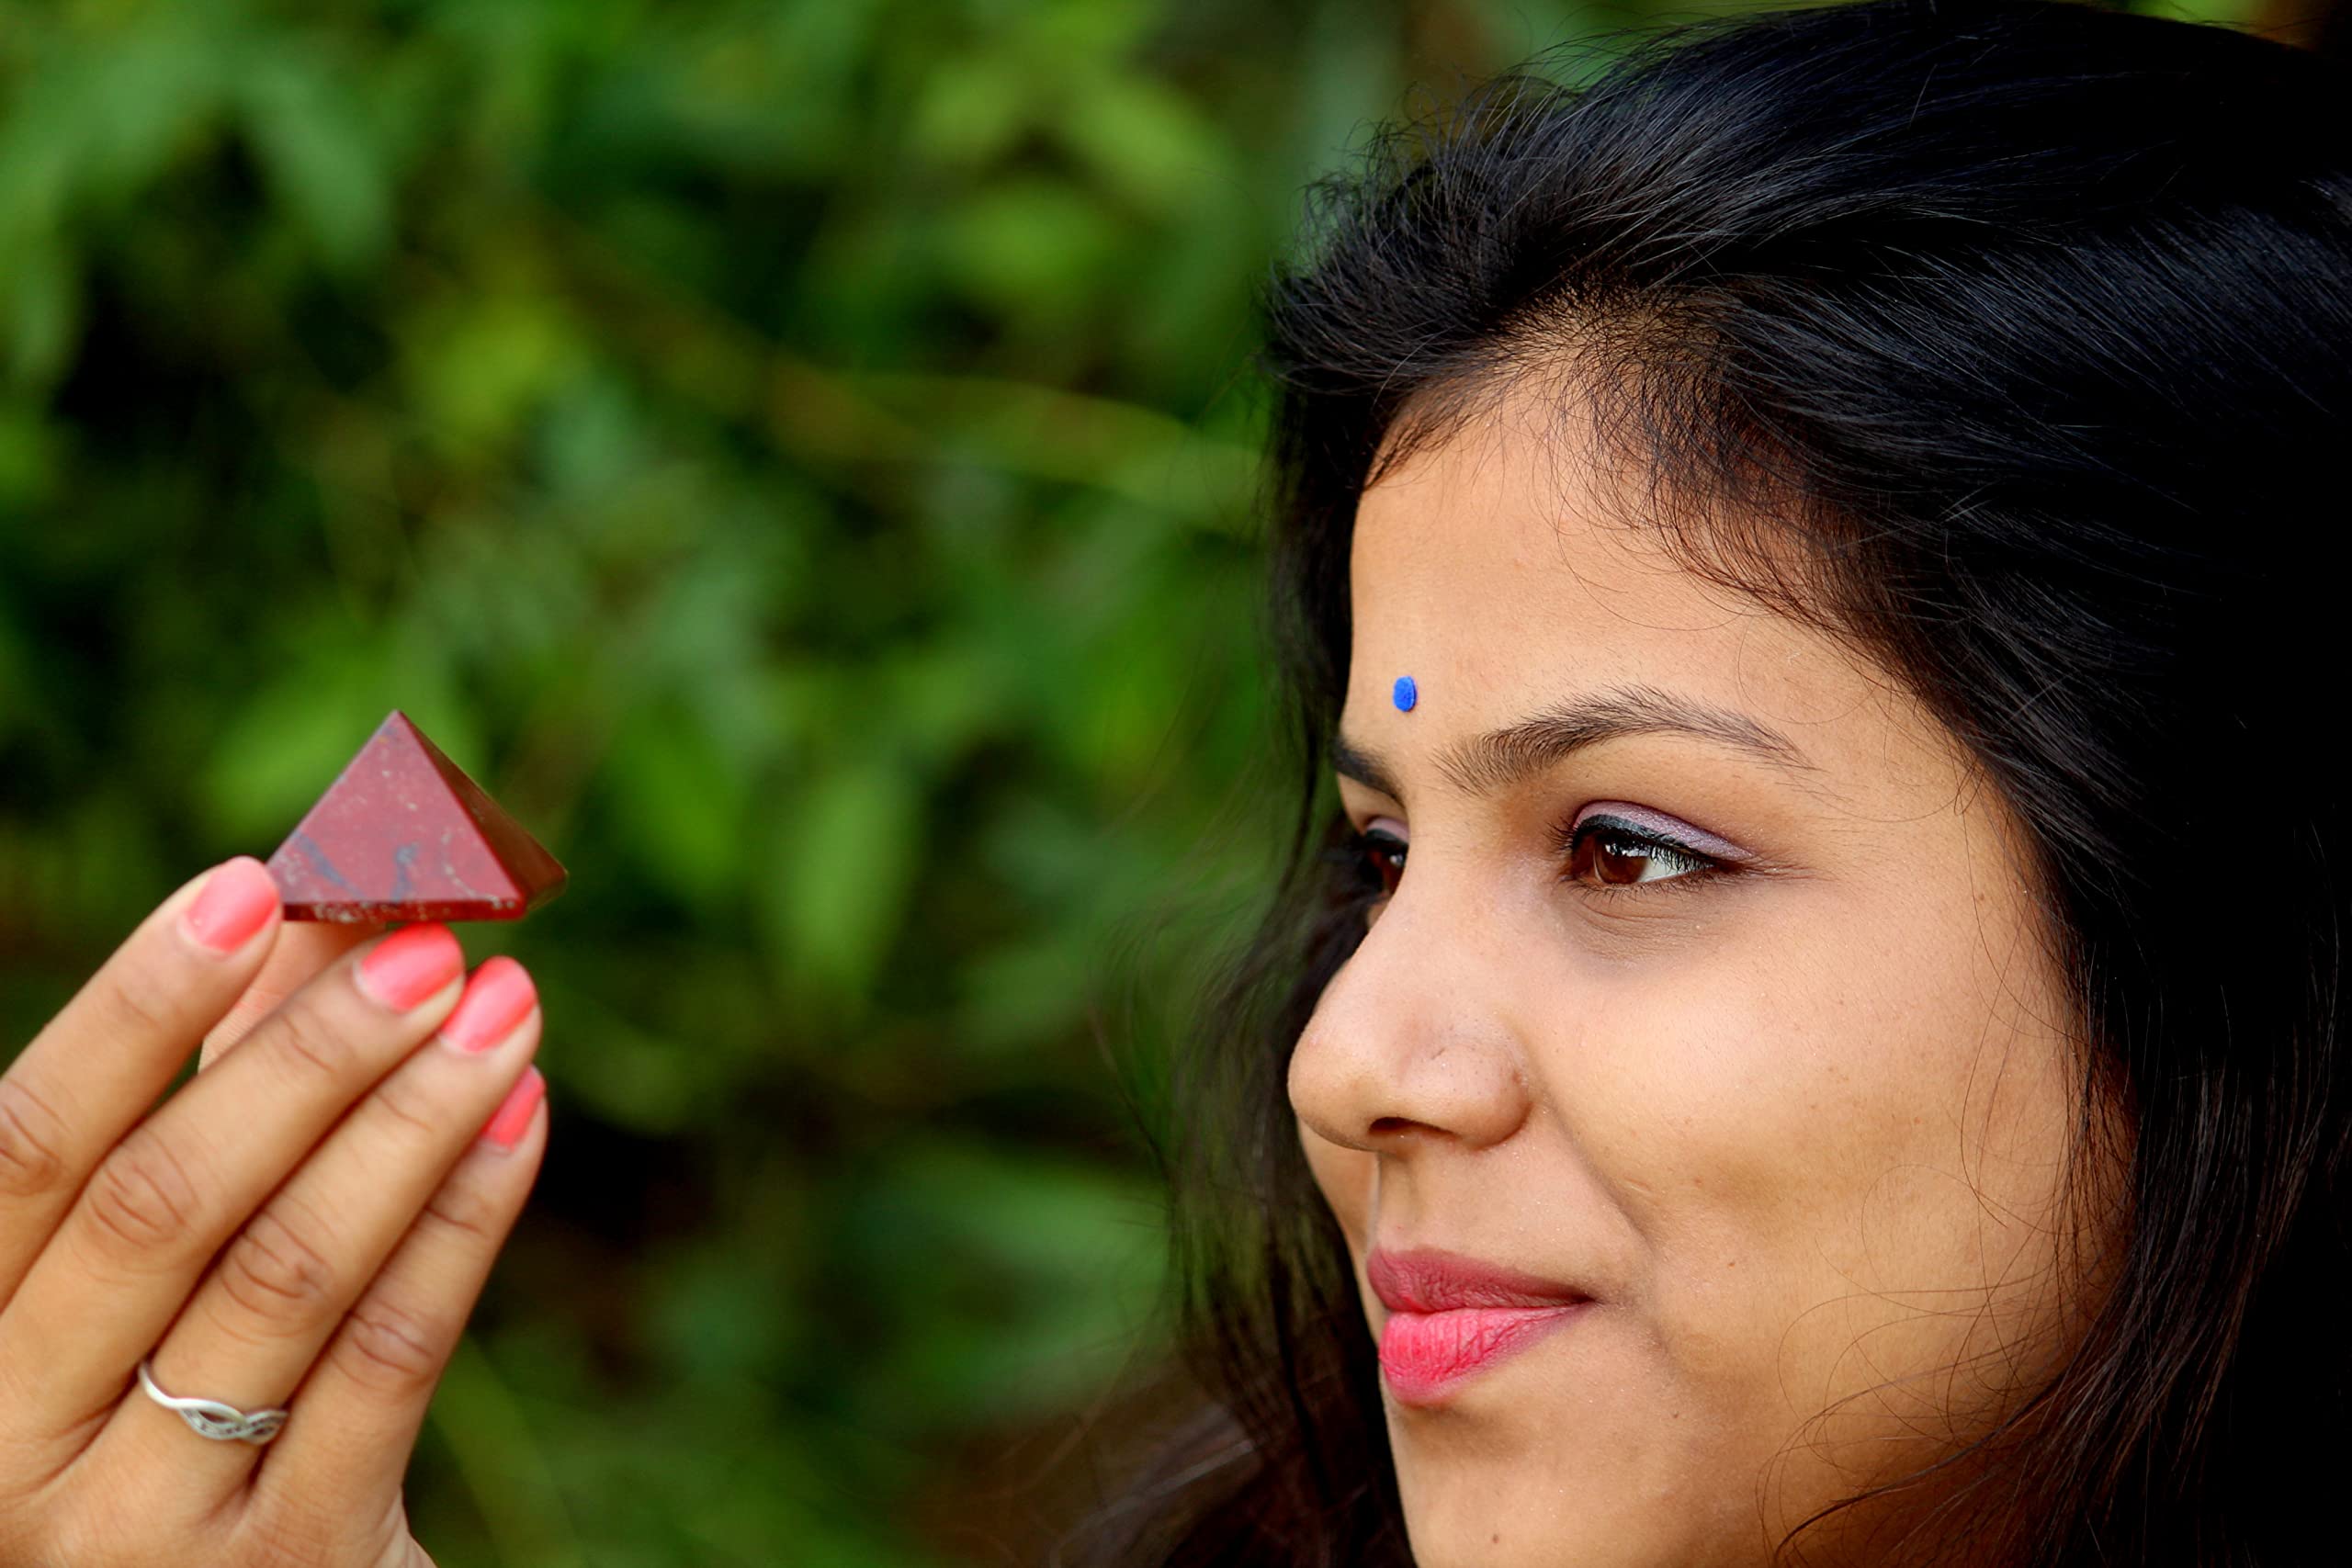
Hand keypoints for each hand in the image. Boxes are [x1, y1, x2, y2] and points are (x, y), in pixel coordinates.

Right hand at [0, 856, 547, 1566]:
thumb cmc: (175, 1405)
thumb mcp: (160, 1264)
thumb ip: (216, 1090)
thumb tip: (317, 897)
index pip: (25, 1149)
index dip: (135, 1010)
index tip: (252, 886)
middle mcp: (16, 1441)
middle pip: (166, 1204)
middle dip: (311, 1054)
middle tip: (428, 942)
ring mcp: (146, 1523)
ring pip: (291, 1275)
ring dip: (412, 1117)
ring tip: (504, 1003)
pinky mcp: (290, 1561)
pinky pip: (390, 1358)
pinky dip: (461, 1220)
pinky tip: (519, 1117)